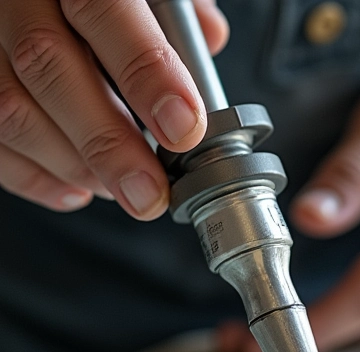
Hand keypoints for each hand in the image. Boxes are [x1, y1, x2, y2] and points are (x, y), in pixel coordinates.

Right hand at [0, 0, 227, 218]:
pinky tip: (78, 190)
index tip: (183, 128)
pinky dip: (35, 176)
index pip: (103, 9)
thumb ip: (172, 8)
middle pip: (46, 66)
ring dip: (74, 166)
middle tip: (150, 193)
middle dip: (108, 144)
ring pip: (11, 108)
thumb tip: (209, 37)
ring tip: (124, 190)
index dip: (146, 73)